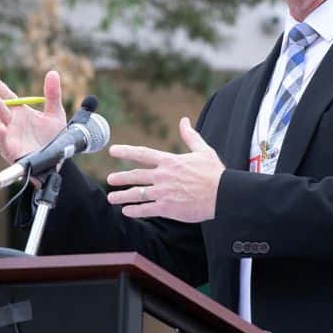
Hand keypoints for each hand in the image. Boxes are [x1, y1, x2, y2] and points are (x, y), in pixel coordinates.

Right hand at [0, 70, 66, 163]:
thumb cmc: (53, 136)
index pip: (6, 96)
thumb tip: (52, 73)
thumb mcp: (55, 113)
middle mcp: (11, 123)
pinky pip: (3, 143)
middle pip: (0, 110)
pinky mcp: (11, 151)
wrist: (57, 158)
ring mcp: (9, 137)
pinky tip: (2, 128)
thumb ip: (52, 94)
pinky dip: (1, 136)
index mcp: (20, 112)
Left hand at [106, 117, 222, 222]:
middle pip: (135, 176)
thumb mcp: (203, 150)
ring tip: (111, 198)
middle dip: (120, 177)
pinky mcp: (167, 208)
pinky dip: (134, 211)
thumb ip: (190, 136)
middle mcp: (163, 176)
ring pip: (137, 194)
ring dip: (122, 196)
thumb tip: (184, 121)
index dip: (126, 151)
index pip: (142, 154)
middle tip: (110, 179)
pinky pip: (145, 209)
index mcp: (170, 161)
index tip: (112, 150)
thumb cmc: (215, 173)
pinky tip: (126, 212)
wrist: (223, 194)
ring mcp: (163, 192)